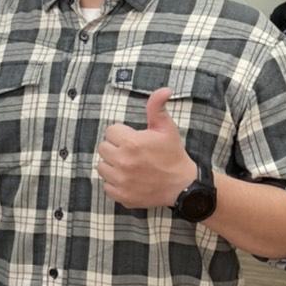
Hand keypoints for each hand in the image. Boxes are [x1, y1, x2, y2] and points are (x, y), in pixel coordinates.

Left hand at [96, 87, 194, 209]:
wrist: (183, 186)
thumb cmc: (173, 155)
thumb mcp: (166, 128)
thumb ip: (157, 107)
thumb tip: (164, 89)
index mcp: (131, 143)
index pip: (110, 131)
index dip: (122, 133)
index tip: (134, 139)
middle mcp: (122, 162)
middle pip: (103, 148)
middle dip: (115, 148)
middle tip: (131, 152)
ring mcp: (121, 181)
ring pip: (102, 167)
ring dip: (112, 165)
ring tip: (129, 165)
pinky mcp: (121, 196)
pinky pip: (106, 185)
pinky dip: (115, 183)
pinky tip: (129, 179)